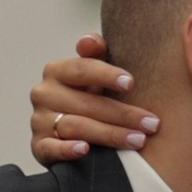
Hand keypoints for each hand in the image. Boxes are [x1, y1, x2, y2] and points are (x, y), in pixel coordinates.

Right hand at [32, 33, 156, 162]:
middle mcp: (44, 93)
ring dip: (109, 134)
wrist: (70, 131)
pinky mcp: (39, 146)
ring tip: (138, 140)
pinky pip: (51, 148)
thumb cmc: (90, 95)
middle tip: (152, 124)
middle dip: (122, 114)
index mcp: (57, 70)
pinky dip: (67, 149)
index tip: (131, 83)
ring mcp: (39, 121)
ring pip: (75, 127)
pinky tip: (85, 150)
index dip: (106, 75)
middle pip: (86, 104)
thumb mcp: (95, 73)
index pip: (82, 69)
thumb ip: (96, 53)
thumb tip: (89, 41)